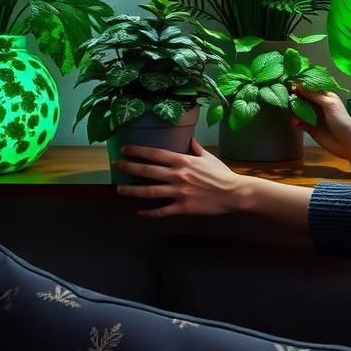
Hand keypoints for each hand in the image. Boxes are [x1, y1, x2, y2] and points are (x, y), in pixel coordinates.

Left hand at [114, 138, 249, 217]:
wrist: (234, 194)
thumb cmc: (221, 174)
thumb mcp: (208, 157)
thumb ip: (195, 148)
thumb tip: (189, 138)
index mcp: (183, 161)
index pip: (155, 153)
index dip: (137, 151)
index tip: (125, 149)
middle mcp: (177, 175)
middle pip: (147, 171)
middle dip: (129, 168)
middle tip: (116, 166)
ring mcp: (179, 193)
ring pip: (149, 192)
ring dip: (132, 191)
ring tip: (120, 189)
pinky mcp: (183, 208)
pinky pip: (161, 211)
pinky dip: (149, 212)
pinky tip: (139, 212)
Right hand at [290, 87, 350, 161]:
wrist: (347, 143)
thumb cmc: (342, 121)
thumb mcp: (329, 104)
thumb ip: (314, 95)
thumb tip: (299, 85)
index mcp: (325, 96)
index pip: (310, 88)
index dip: (300, 87)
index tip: (291, 88)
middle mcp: (318, 105)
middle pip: (302, 99)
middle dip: (295, 101)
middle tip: (290, 104)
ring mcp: (314, 116)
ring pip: (299, 111)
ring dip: (294, 113)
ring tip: (295, 119)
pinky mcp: (310, 127)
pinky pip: (299, 123)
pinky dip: (296, 123)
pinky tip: (298, 125)